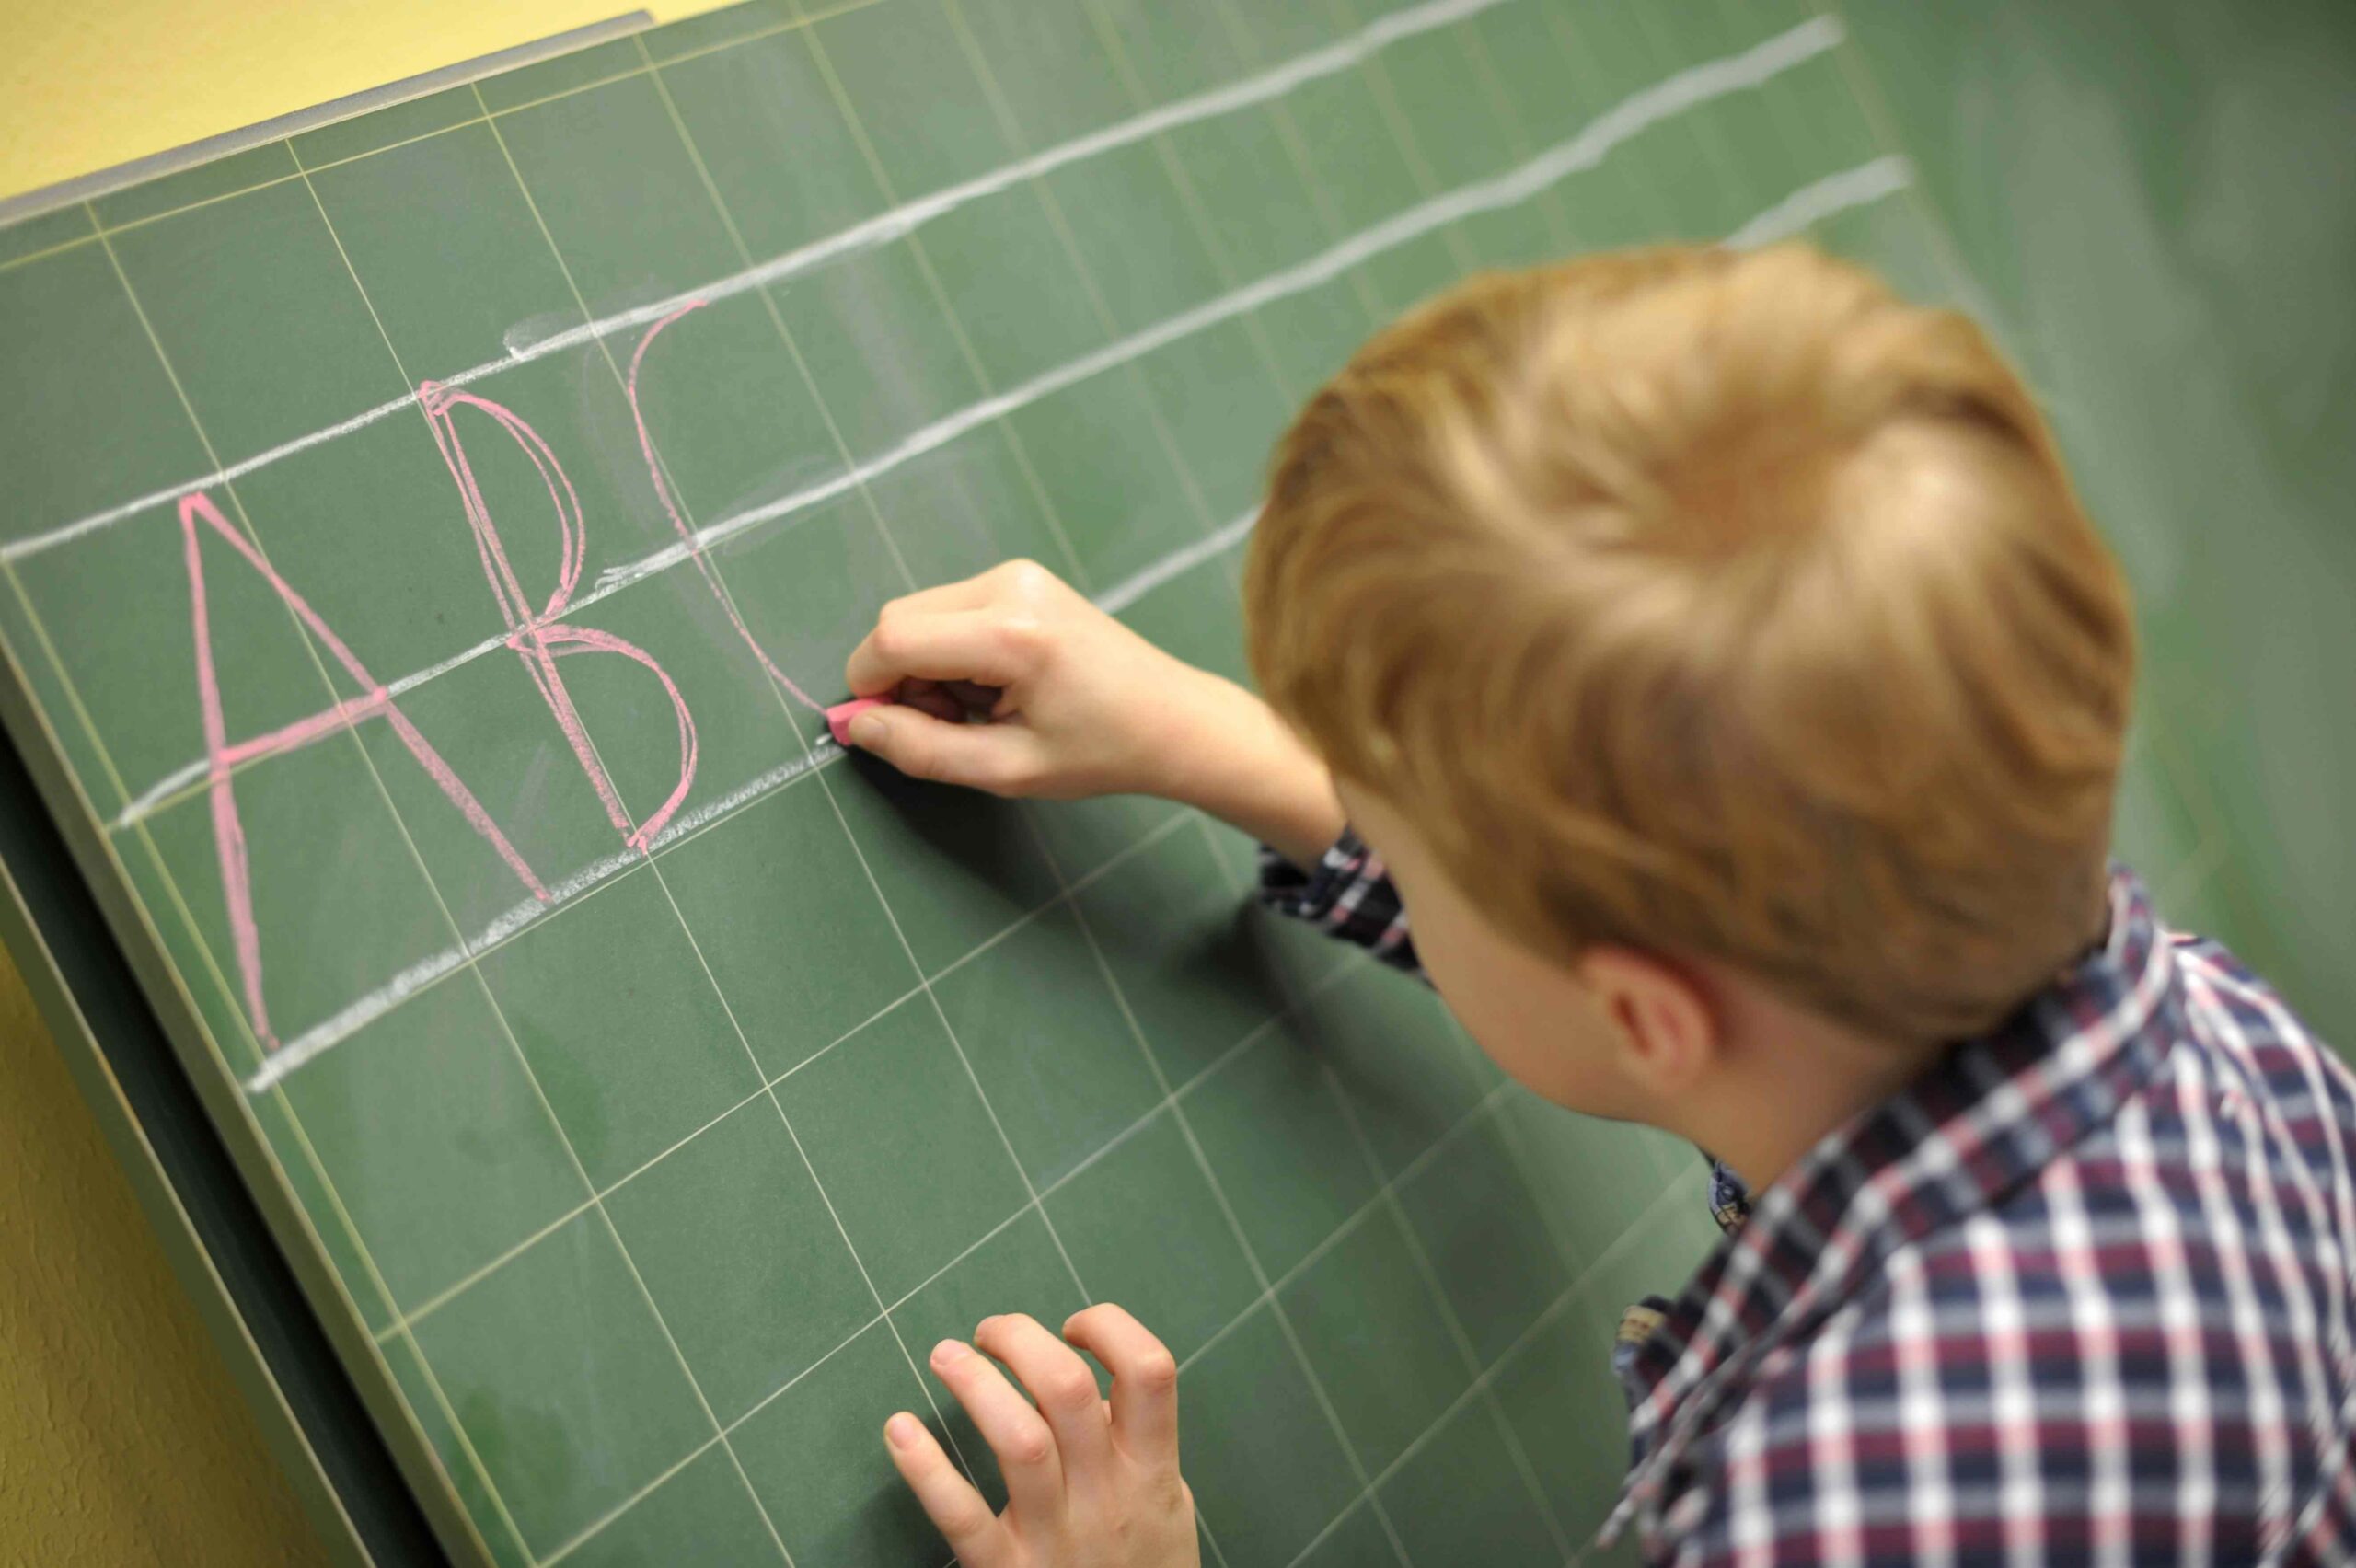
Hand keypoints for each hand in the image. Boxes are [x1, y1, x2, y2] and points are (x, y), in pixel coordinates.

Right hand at [840, 560, 1344, 863]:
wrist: (1174, 720)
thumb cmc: (1102, 752)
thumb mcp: (1007, 769)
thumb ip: (922, 749)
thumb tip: (854, 726)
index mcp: (1011, 633)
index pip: (891, 641)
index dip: (870, 689)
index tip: (890, 731)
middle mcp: (1010, 586)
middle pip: (899, 620)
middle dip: (901, 679)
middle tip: (953, 726)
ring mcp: (1018, 575)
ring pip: (919, 613)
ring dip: (927, 667)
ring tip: (982, 710)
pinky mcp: (1022, 579)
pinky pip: (949, 609)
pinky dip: (951, 651)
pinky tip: (996, 686)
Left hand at [885, 1305, 1200, 1567]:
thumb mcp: (1164, 1506)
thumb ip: (1137, 1444)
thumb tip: (1091, 1384)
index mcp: (1152, 1471)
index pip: (1149, 1370)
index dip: (1108, 1328)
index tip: (1072, 1328)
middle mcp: (1107, 1496)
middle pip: (1068, 1390)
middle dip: (1023, 1340)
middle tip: (991, 1331)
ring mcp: (1057, 1537)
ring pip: (1020, 1441)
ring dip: (976, 1384)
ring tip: (946, 1355)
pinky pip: (964, 1518)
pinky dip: (926, 1470)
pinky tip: (900, 1431)